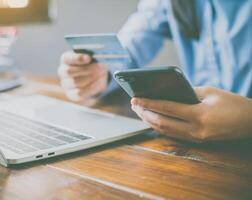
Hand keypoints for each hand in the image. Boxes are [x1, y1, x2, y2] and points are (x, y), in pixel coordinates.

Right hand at [58, 51, 108, 100]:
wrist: (95, 82)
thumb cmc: (93, 66)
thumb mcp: (94, 60)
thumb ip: (94, 60)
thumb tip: (100, 65)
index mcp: (66, 59)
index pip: (67, 58)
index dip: (78, 58)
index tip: (89, 58)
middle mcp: (63, 71)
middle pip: (69, 71)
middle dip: (86, 69)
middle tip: (100, 67)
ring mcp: (66, 84)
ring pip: (74, 82)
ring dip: (90, 78)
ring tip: (102, 74)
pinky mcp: (71, 94)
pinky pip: (79, 93)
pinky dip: (91, 88)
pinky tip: (99, 83)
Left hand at [131, 87, 251, 141]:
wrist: (251, 123)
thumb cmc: (233, 103)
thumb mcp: (211, 92)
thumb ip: (188, 92)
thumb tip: (168, 92)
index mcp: (199, 115)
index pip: (167, 108)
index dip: (149, 103)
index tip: (135, 98)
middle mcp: (195, 130)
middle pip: (162, 123)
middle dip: (145, 113)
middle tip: (134, 105)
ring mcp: (196, 138)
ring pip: (166, 131)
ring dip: (150, 121)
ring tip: (140, 111)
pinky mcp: (198, 140)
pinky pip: (174, 134)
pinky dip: (161, 127)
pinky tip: (154, 120)